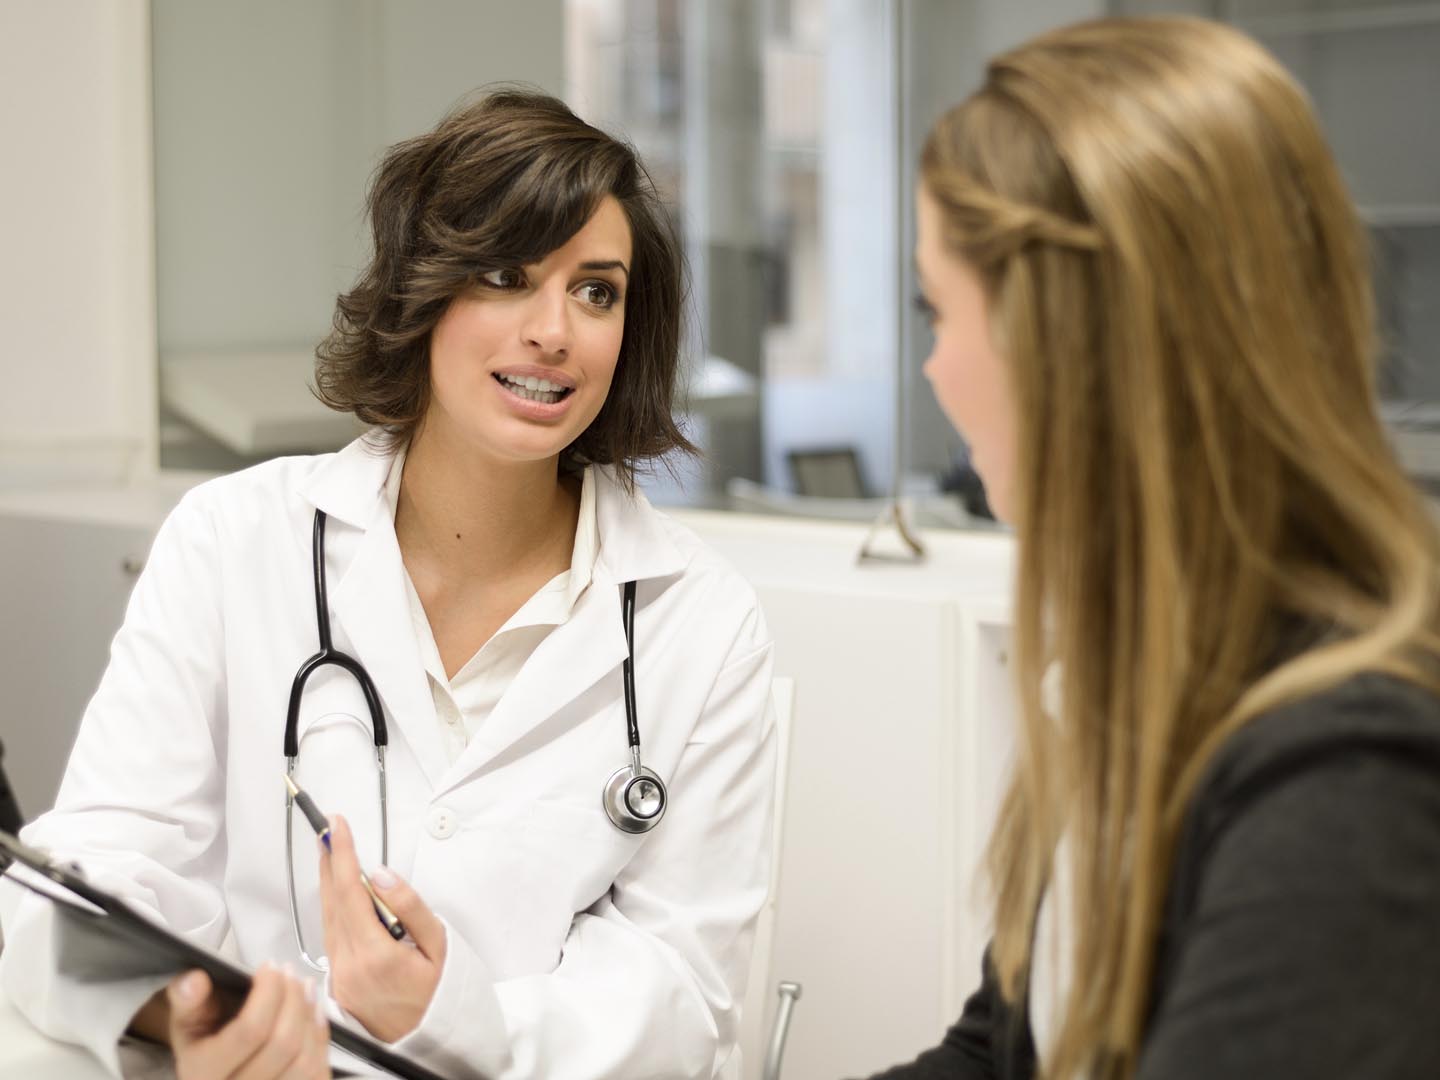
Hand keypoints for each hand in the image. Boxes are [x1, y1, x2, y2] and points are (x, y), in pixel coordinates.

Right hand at [167, 964, 330, 1078]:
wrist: (211, 1077)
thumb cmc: (201, 1046)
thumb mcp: (185, 1024)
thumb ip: (188, 1000)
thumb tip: (196, 980)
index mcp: (204, 1074)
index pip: (250, 1030)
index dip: (269, 992)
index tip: (270, 967)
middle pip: (283, 1044)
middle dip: (293, 999)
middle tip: (291, 973)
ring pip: (305, 1061)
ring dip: (310, 1017)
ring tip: (304, 987)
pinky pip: (317, 1074)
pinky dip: (320, 1039)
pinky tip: (314, 1014)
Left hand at [319, 814, 446, 1041]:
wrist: (431, 1038)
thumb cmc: (440, 990)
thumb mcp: (439, 944)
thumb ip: (410, 906)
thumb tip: (381, 874)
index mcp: (376, 955)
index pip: (350, 893)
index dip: (342, 855)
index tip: (338, 827)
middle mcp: (350, 966)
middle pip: (332, 902)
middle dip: (329, 862)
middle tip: (329, 831)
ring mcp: (339, 978)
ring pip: (327, 919)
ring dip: (328, 883)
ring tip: (331, 853)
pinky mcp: (336, 984)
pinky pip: (331, 937)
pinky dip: (333, 909)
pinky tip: (339, 894)